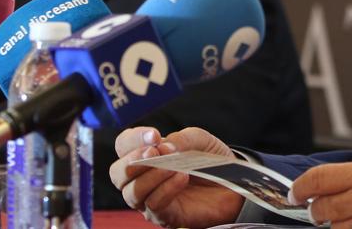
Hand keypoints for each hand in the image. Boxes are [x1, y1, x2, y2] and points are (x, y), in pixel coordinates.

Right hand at [109, 126, 244, 228]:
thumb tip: (162, 147)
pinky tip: (181, 178)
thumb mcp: (199, 140)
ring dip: (151, 176)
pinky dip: (166, 189)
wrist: (234, 183)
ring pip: (132, 192)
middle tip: (155, 152)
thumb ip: (180, 139)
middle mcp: (141, 179)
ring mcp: (150, 200)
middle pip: (117, 173)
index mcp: (145, 155)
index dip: (133, 139)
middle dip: (133, 160)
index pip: (123, 145)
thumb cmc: (210, 160)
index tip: (154, 135)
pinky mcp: (165, 216)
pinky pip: (153, 205)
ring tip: (173, 166)